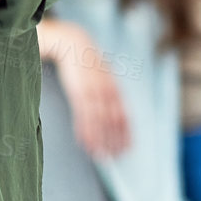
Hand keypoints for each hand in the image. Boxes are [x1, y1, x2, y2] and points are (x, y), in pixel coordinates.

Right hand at [38, 20, 130, 158]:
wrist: (73, 43)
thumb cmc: (88, 61)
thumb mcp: (104, 74)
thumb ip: (109, 91)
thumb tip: (114, 109)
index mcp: (114, 88)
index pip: (124, 116)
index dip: (125, 134)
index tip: (127, 148)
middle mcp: (106, 91)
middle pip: (112, 122)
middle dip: (113, 141)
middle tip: (114, 157)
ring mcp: (91, 92)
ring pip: (98, 122)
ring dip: (99, 140)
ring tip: (99, 156)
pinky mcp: (77, 92)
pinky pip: (82, 116)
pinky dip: (84, 131)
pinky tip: (85, 143)